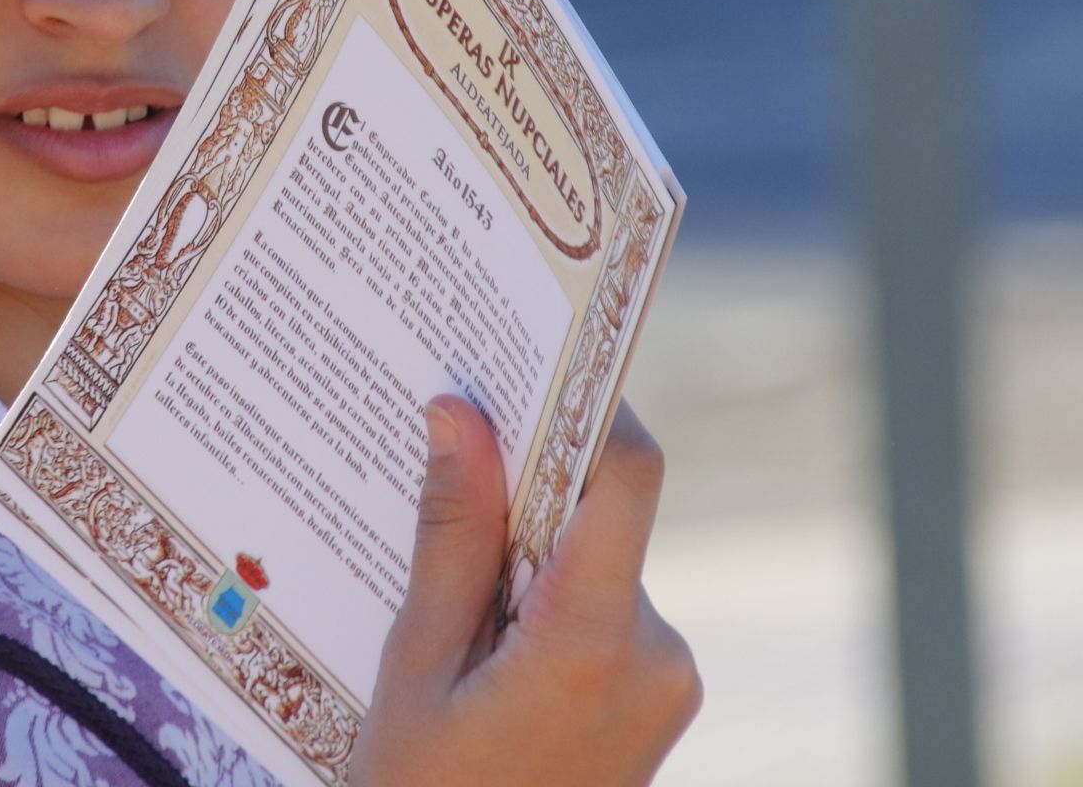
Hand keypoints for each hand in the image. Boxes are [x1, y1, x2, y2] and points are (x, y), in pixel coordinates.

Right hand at [351, 397, 699, 786]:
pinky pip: (602, 621)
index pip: (626, 477)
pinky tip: (479, 648)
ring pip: (594, 572)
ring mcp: (664, 689)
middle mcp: (657, 656)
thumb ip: (450, 539)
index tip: (522, 372)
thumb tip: (459, 415)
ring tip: (445, 613)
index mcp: (597, 641)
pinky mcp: (654, 709)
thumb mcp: (418, 668)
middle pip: (598, 523)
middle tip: (438, 491)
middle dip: (522, 500)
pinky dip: (546, 611)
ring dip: (527, 565)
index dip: (583, 411)